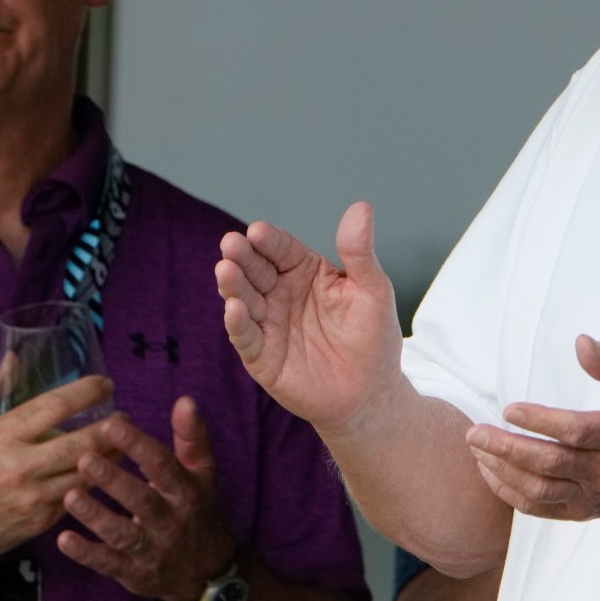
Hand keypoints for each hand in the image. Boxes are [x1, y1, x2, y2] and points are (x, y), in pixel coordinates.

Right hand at [0, 371, 118, 578]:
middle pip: (84, 443)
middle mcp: (20, 467)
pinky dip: (89, 486)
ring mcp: (31, 499)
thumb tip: (14, 357)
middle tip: (124, 418)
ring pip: (87, 475)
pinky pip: (74, 500)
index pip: (56, 406)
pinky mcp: (37, 524)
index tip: (105, 385)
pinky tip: (99, 475)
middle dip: (113, 429)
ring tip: (120, 445)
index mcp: (1, 436)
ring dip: (110, 459)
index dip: (87, 391)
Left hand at [56, 396, 238, 600]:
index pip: (162, 465)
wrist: (206, 571)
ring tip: (70, 496)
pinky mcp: (133, 572)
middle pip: (141, 500)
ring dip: (96, 516)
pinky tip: (64, 539)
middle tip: (84, 458)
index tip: (111, 424)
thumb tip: (185, 400)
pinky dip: (86, 554)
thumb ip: (192, 437)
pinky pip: (108, 564)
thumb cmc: (197, 510)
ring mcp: (151, 549)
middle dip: (113, 480)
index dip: (138, 445)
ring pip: (123, 533)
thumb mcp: (203, 473)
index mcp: (185, 491)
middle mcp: (170, 520)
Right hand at [217, 202, 403, 435]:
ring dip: (233, 285)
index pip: (282, 248)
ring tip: (226, 270)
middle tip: (231, 243)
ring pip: (244, 299)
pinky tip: (235, 308)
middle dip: (242, 256)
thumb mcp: (373, 291)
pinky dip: (238, 323)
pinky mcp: (261, 357)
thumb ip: (360, 252)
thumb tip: (361, 207)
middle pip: (256, 269)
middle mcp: (281, 293)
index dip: (269, 240)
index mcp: (306, 271)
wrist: (371, 393)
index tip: (257, 230)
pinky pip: (246, 337)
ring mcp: (268, 324)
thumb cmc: (373, 338)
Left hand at [465, 335, 599, 523]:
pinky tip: (490, 472)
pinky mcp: (580, 511)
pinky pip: (538, 508)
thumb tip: (581, 342)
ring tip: (477, 450)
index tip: (510, 409)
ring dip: (503, 471)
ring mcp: (590, 495)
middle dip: (507, 448)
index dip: (540, 421)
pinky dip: (509, 493)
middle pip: (549, 463)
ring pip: (539, 489)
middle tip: (474, 433)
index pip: (575, 431)